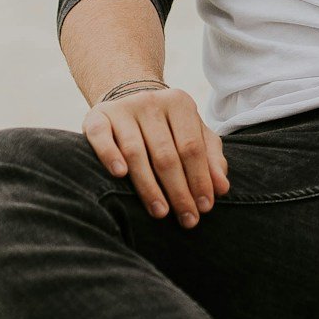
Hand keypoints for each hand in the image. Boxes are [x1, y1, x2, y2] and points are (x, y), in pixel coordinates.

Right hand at [82, 82, 228, 227]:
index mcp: (179, 103)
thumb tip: (222, 188)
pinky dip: (110, 155)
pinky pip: (101, 137)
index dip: (200, 179)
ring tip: (160, 212)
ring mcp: (123, 109)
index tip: (205, 207)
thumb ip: (211, 159)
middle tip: (187, 219)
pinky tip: (120, 175)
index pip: (192, 147)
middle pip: (166, 154)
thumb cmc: (167, 127)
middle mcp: (151, 102)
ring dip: (148, 186)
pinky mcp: (97, 116)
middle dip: (179, 190)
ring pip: (135, 151)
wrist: (127, 100)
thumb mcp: (193, 135)